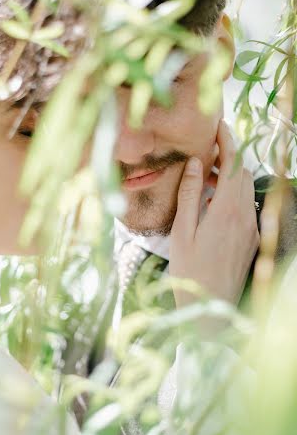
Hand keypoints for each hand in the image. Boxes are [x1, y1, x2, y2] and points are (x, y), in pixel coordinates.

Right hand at [170, 119, 259, 311]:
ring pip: (246, 189)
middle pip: (242, 173)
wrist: (211, 309)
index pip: (232, 164)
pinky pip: (247, 206)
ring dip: (230, 177)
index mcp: (225, 210)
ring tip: (204, 178)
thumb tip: (194, 162)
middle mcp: (244, 215)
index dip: (227, 140)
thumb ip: (189, 194)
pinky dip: (233, 195)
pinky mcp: (253, 239)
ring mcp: (252, 228)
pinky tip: (213, 205)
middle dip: (227, 157)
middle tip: (204, 154)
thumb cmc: (189, 270)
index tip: (217, 125)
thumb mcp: (181, 231)